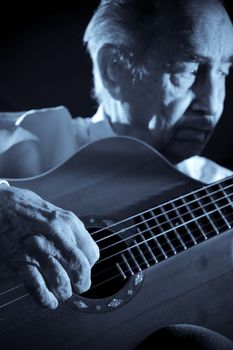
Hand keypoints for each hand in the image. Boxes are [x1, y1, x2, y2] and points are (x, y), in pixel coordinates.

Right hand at [0, 185, 98, 308]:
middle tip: (78, 287)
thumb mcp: (54, 213)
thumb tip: (81, 252)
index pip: (92, 253)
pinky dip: (46, 298)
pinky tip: (49, 300)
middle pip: (80, 268)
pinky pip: (38, 287)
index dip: (89, 266)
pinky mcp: (20, 260)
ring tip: (62, 293)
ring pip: (61, 280)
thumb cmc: (24, 208)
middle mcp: (56, 234)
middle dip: (82, 283)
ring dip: (63, 292)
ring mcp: (38, 248)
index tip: (84, 270)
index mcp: (68, 222)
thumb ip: (68, 232)